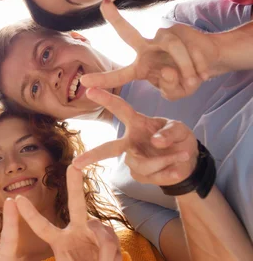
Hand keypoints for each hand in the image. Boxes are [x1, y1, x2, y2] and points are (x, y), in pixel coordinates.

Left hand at [15, 166, 121, 260]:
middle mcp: (76, 230)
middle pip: (76, 203)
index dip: (30, 214)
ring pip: (99, 228)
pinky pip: (111, 240)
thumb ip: (72, 259)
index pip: (42, 226)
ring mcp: (94, 231)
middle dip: (75, 184)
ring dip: (104, 250)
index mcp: (59, 241)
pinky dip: (112, 255)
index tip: (17, 199)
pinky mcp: (110, 235)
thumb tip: (94, 250)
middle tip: (74, 166)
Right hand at [73, 88, 198, 185]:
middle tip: (77, 162)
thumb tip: (155, 142)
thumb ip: (169, 132)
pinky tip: (177, 169)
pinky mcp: (142, 176)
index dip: (105, 98)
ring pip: (140, 164)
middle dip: (93, 155)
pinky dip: (168, 172)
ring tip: (182, 155)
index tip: (89, 90)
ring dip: (163, 160)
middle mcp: (130, 142)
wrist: (189, 162)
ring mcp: (134, 160)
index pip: (119, 108)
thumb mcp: (179, 129)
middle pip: (109, 148)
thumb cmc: (178, 139)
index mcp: (136, 123)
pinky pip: (152, 176)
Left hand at [80, 0, 222, 99]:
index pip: (119, 75)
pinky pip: (187, 44)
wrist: (209, 61)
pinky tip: (203, 72)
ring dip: (186, 66)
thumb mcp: (178, 93)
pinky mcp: (178, 29)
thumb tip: (168, 71)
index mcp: (140, 68)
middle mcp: (145, 49)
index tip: (84, 82)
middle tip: (104, 6)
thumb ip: (171, 89)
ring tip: (194, 80)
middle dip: (116, 20)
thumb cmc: (185, 78)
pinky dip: (197, 62)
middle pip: (128, 34)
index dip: (103, 79)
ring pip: (171, 45)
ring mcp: (161, 36)